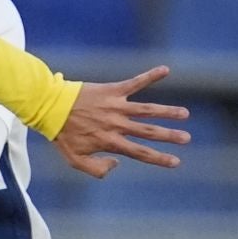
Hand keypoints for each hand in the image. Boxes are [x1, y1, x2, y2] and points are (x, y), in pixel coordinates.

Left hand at [53, 68, 190, 178]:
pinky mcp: (113, 90)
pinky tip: (165, 69)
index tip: (176, 162)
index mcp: (110, 142)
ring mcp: (116, 107)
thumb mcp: (75, 160)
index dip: (159, 158)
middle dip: (169, 136)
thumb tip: (118, 164)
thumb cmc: (63, 135)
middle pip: (149, 132)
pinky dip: (150, 76)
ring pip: (147, 110)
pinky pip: (135, 82)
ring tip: (184, 114)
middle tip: (187, 138)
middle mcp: (117, 124)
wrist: (50, 108)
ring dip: (167, 111)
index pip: (140, 153)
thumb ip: (97, 169)